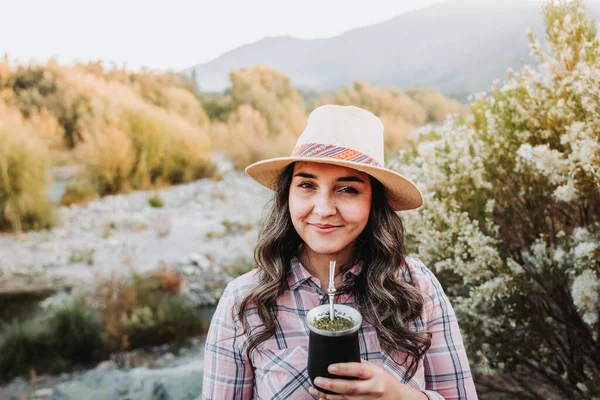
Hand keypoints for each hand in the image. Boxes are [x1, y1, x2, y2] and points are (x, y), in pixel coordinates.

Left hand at [308, 360, 426, 399]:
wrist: (399, 399)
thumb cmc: (385, 380)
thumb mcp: (375, 369)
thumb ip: (360, 365)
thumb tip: (339, 355)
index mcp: (375, 374)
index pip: (359, 371)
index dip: (344, 369)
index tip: (329, 367)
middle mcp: (373, 388)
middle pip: (350, 388)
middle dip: (331, 385)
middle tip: (317, 380)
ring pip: (345, 399)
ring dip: (327, 395)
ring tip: (313, 388)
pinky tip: (322, 399)